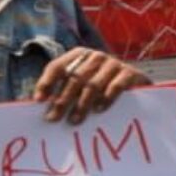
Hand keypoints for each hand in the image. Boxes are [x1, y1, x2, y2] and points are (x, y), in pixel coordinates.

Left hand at [33, 48, 148, 123]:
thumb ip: (63, 89)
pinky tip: (98, 111)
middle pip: (74, 78)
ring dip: (82, 104)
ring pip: (92, 84)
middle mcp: (95, 56)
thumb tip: (38, 103)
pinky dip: (105, 99)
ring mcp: (114, 63)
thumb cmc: (102, 87)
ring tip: (74, 121)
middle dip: (62, 100)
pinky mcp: (130, 73)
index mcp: (79, 55)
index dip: (46, 82)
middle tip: (53, 118)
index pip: (58, 66)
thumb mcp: (81, 84)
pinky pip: (115, 86)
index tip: (39, 101)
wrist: (137, 86)